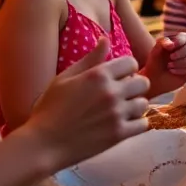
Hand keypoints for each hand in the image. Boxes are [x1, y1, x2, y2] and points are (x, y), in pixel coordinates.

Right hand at [22, 37, 148, 169]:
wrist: (42, 145)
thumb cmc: (49, 109)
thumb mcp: (65, 78)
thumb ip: (90, 58)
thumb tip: (106, 39)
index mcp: (98, 75)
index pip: (131, 62)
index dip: (126, 69)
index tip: (117, 78)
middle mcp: (111, 92)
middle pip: (143, 82)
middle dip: (134, 86)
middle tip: (121, 94)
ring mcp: (117, 113)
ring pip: (144, 103)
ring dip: (135, 106)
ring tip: (121, 111)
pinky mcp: (119, 134)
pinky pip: (143, 124)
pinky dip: (137, 124)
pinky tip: (124, 124)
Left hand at [143, 33, 185, 95]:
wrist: (155, 78)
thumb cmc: (155, 62)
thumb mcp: (155, 51)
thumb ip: (162, 43)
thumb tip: (171, 43)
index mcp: (178, 40)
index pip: (185, 36)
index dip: (180, 41)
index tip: (170, 47)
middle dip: (182, 52)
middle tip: (171, 57)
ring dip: (180, 62)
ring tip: (169, 66)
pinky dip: (181, 70)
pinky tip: (172, 71)